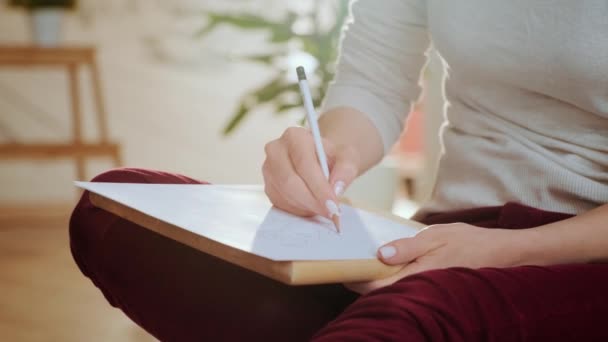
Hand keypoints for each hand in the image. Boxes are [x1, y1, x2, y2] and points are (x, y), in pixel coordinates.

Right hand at [262, 126, 359, 218]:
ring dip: (306, 207)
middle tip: (330, 212)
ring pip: (284, 195)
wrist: (321, 160)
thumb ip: (346, 170)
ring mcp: (268, 169)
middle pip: (290, 181)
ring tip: (324, 208)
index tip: (333, 204)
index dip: (319, 187)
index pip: (304, 164)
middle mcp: (276, 150)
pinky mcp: (268, 187)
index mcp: (295, 136)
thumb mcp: (347, 157)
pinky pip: (280, 204)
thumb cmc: (331, 157)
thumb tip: (336, 189)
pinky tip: (312, 207)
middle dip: (312, 201)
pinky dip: (298, 210)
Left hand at [345, 223, 526, 293]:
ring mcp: (428, 290)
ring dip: (378, 280)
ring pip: (395, 291)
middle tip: (348, 265)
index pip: (380, 287)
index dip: (358, 280)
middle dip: (364, 281)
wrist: (503, 254)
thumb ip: (408, 246)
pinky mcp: (432, 287)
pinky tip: (388, 266)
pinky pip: (407, 287)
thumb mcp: (437, 235)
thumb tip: (380, 254)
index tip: (343, 270)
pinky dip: (393, 279)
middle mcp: (423, 288)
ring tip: (364, 263)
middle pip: (384, 292)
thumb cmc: (471, 242)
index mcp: (421, 275)